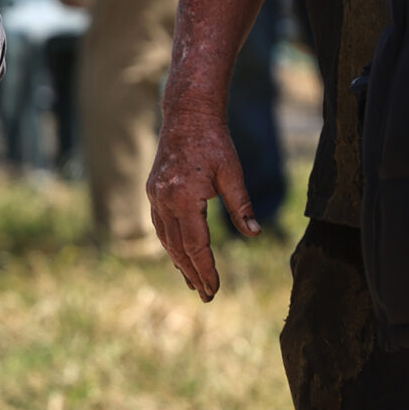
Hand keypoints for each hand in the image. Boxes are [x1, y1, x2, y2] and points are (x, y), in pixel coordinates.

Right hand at [147, 105, 259, 299]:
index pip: (196, 245)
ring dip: (179, 262)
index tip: (215, 288)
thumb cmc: (214, 141)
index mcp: (183, 197)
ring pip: (166, 238)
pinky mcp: (154, 190)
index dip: (206, 269)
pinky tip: (179, 254)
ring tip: (192, 282)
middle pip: (178, 247)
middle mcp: (164, 199)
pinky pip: (160, 225)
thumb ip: (241, 205)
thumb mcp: (232, 172)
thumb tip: (254, 233)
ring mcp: (155, 195)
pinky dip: (171, 243)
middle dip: (192, 273)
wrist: (187, 114)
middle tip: (206, 295)